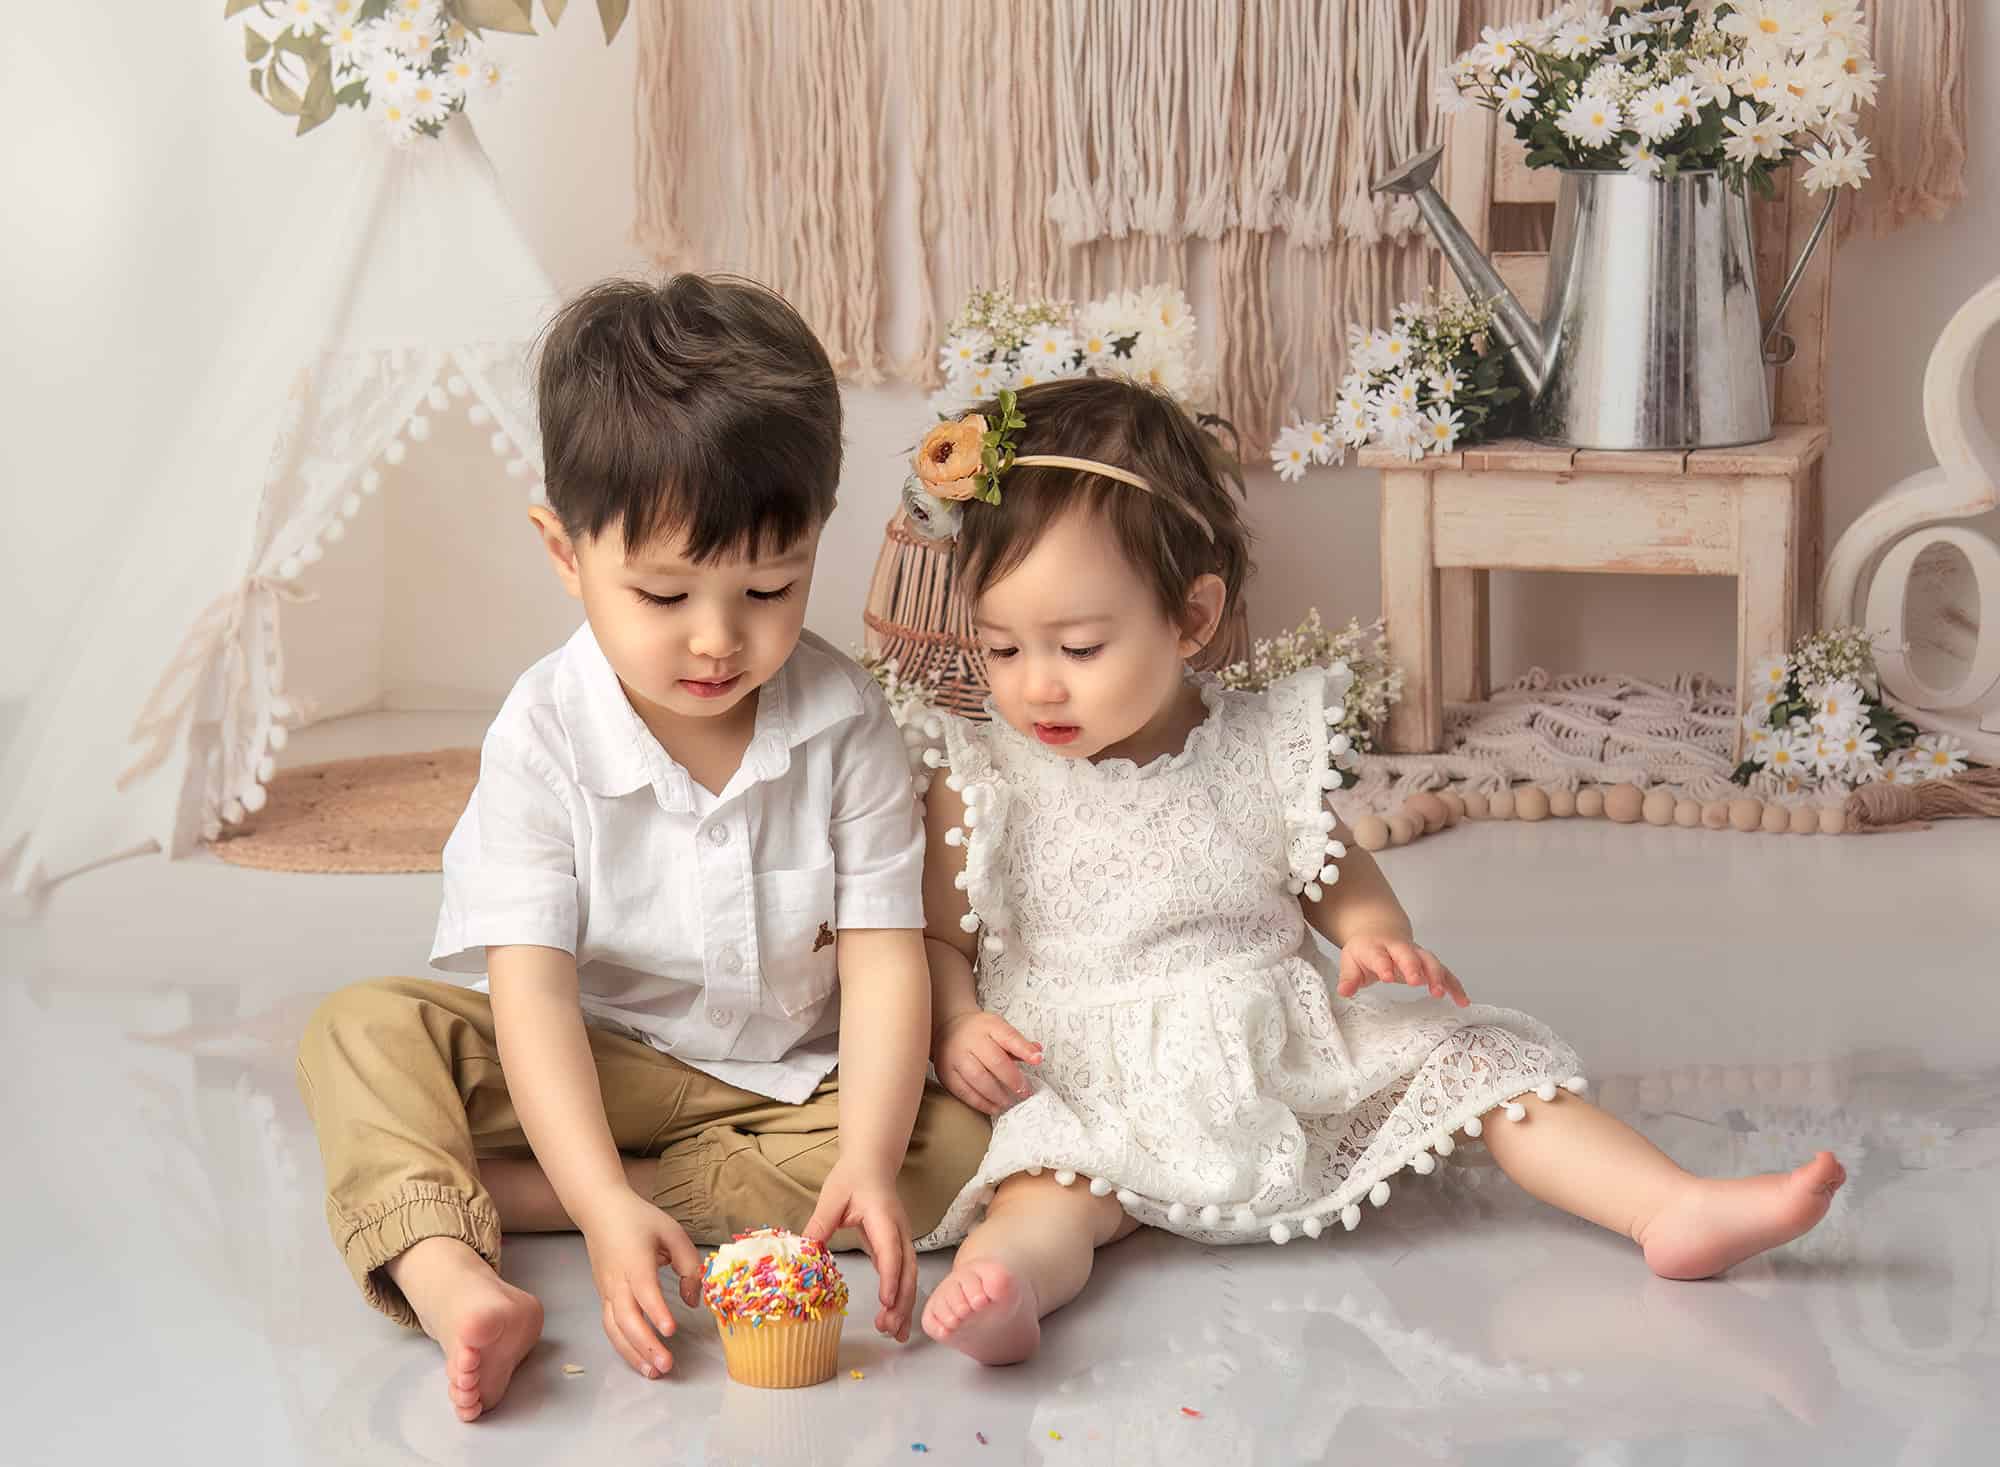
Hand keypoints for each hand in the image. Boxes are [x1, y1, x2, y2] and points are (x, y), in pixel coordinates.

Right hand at [577, 1186, 703, 1378]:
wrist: (600, 1211)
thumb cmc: (639, 1220)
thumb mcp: (673, 1232)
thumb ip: (688, 1266)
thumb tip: (692, 1302)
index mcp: (635, 1261)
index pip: (644, 1291)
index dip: (657, 1312)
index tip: (671, 1330)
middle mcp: (617, 1281)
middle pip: (626, 1319)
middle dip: (646, 1345)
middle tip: (667, 1365)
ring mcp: (607, 1291)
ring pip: (614, 1329)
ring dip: (632, 1354)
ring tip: (653, 1373)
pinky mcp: (604, 1297)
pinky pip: (610, 1327)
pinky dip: (623, 1347)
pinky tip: (639, 1360)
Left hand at [805, 1157, 917, 1340]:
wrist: (872, 1164)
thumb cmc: (852, 1178)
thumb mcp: (832, 1197)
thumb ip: (820, 1224)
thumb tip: (804, 1252)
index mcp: (883, 1217)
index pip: (890, 1250)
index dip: (890, 1276)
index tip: (886, 1301)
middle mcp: (899, 1231)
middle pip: (907, 1269)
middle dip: (901, 1300)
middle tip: (888, 1328)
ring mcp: (901, 1240)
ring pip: (909, 1276)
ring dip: (904, 1304)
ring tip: (895, 1334)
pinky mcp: (896, 1247)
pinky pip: (903, 1275)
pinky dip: (901, 1298)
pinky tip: (896, 1319)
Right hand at [932, 1009, 1041, 1115]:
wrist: (948, 1028)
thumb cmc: (980, 1033)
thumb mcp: (1000, 1030)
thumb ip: (1019, 1044)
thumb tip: (1037, 1053)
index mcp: (989, 1026)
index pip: (1009, 1037)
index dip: (1024, 1050)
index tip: (1037, 1060)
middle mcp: (971, 1040)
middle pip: (995, 1061)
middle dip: (1012, 1079)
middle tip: (1024, 1092)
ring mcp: (956, 1056)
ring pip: (978, 1078)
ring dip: (997, 1094)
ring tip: (1009, 1102)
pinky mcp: (946, 1072)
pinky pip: (964, 1091)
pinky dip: (981, 1102)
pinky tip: (994, 1107)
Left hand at [1336, 935, 1469, 1006]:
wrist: (1380, 932)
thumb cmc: (1365, 952)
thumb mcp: (1350, 962)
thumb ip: (1348, 978)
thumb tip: (1344, 991)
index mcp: (1377, 948)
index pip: (1380, 956)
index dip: (1384, 965)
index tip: (1387, 977)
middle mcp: (1400, 949)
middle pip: (1409, 955)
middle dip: (1414, 967)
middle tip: (1417, 981)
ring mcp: (1417, 954)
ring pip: (1430, 961)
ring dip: (1437, 976)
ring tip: (1440, 993)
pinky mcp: (1430, 964)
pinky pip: (1445, 973)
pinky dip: (1455, 986)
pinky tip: (1463, 1000)